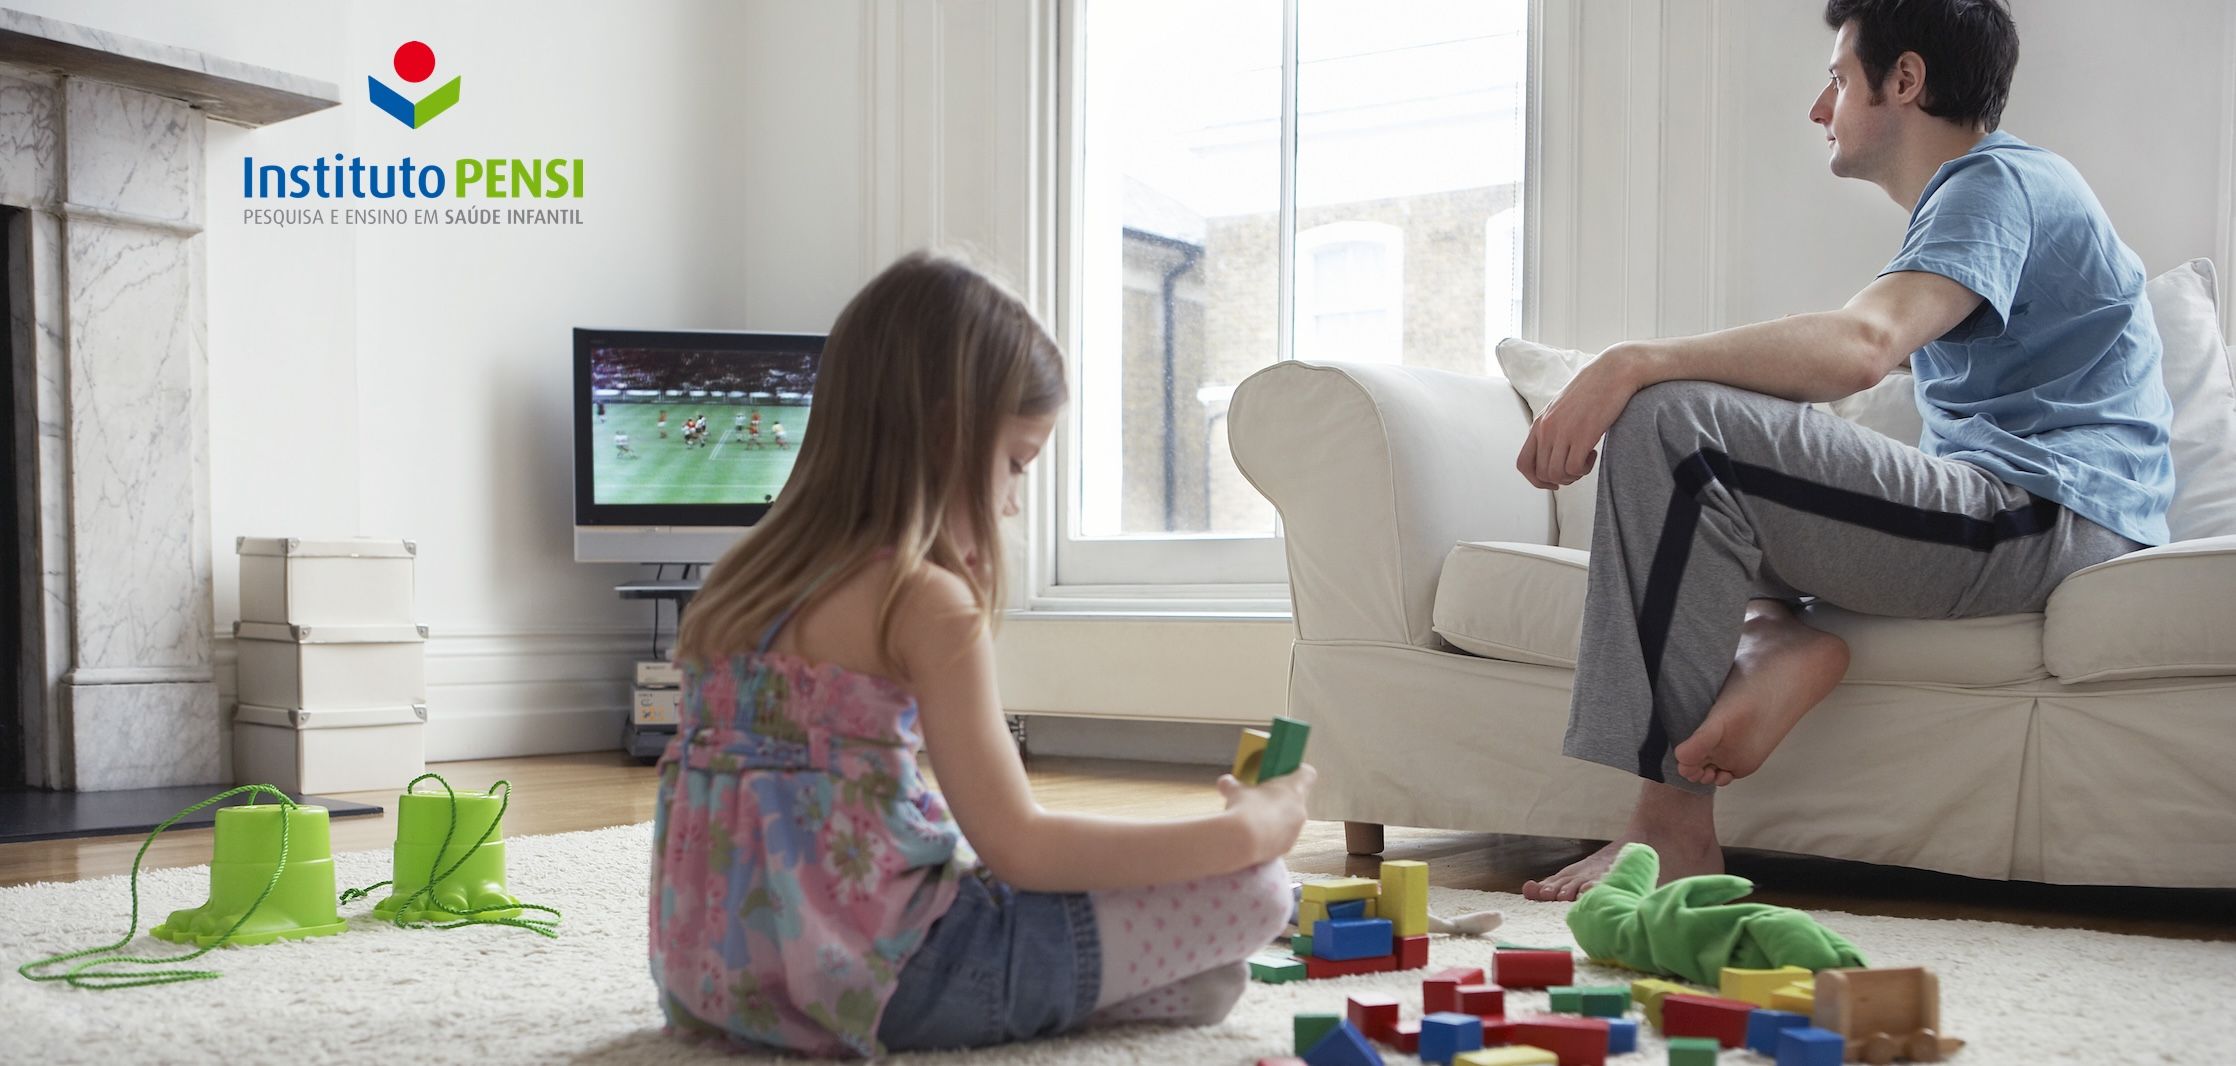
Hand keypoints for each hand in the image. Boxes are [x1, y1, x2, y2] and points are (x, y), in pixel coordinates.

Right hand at [1217, 763, 1315, 862]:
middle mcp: (1300, 809)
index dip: (1297, 771)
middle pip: (1296, 798)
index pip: (1307, 773)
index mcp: (1293, 788)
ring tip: (1254, 820)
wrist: (1242, 842)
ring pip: (1289, 820)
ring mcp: (1296, 830)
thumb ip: (1231, 785)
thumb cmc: (1244, 808)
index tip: (1283, 772)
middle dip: (1279, 798)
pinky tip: (1254, 837)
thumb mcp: (1234, 791)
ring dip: (1276, 819)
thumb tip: (1224, 782)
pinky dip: (1271, 836)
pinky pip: (1282, 837)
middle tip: (1260, 798)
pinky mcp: (1287, 848)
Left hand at [1517, 345, 1643, 489]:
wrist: (1613, 371)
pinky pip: (1574, 469)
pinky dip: (1584, 469)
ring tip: (1586, 459)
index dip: (1536, 480)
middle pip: (1541, 474)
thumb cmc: (1592, 390)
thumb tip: (1553, 454)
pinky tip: (1593, 453)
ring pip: (1557, 474)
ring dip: (1573, 475)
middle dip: (1560, 479)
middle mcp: (1546, 429)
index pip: (1523, 463)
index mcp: (1539, 423)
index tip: (1554, 480)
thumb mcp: (1562, 409)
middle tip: (1577, 468)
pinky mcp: (1582, 434)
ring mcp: (1563, 432)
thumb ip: (1553, 428)